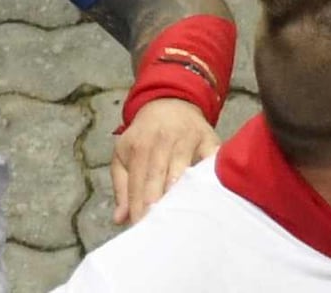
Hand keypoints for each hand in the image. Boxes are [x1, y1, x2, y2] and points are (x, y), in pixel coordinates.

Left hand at [110, 99, 212, 222]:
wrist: (170, 102)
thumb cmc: (144, 136)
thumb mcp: (124, 153)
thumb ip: (122, 187)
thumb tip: (119, 219)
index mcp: (139, 145)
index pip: (138, 181)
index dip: (138, 206)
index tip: (140, 228)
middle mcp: (162, 139)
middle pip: (158, 175)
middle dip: (156, 202)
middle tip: (156, 228)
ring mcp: (187, 137)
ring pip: (183, 168)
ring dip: (179, 192)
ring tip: (177, 217)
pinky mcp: (209, 138)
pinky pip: (211, 158)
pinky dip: (209, 174)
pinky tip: (207, 193)